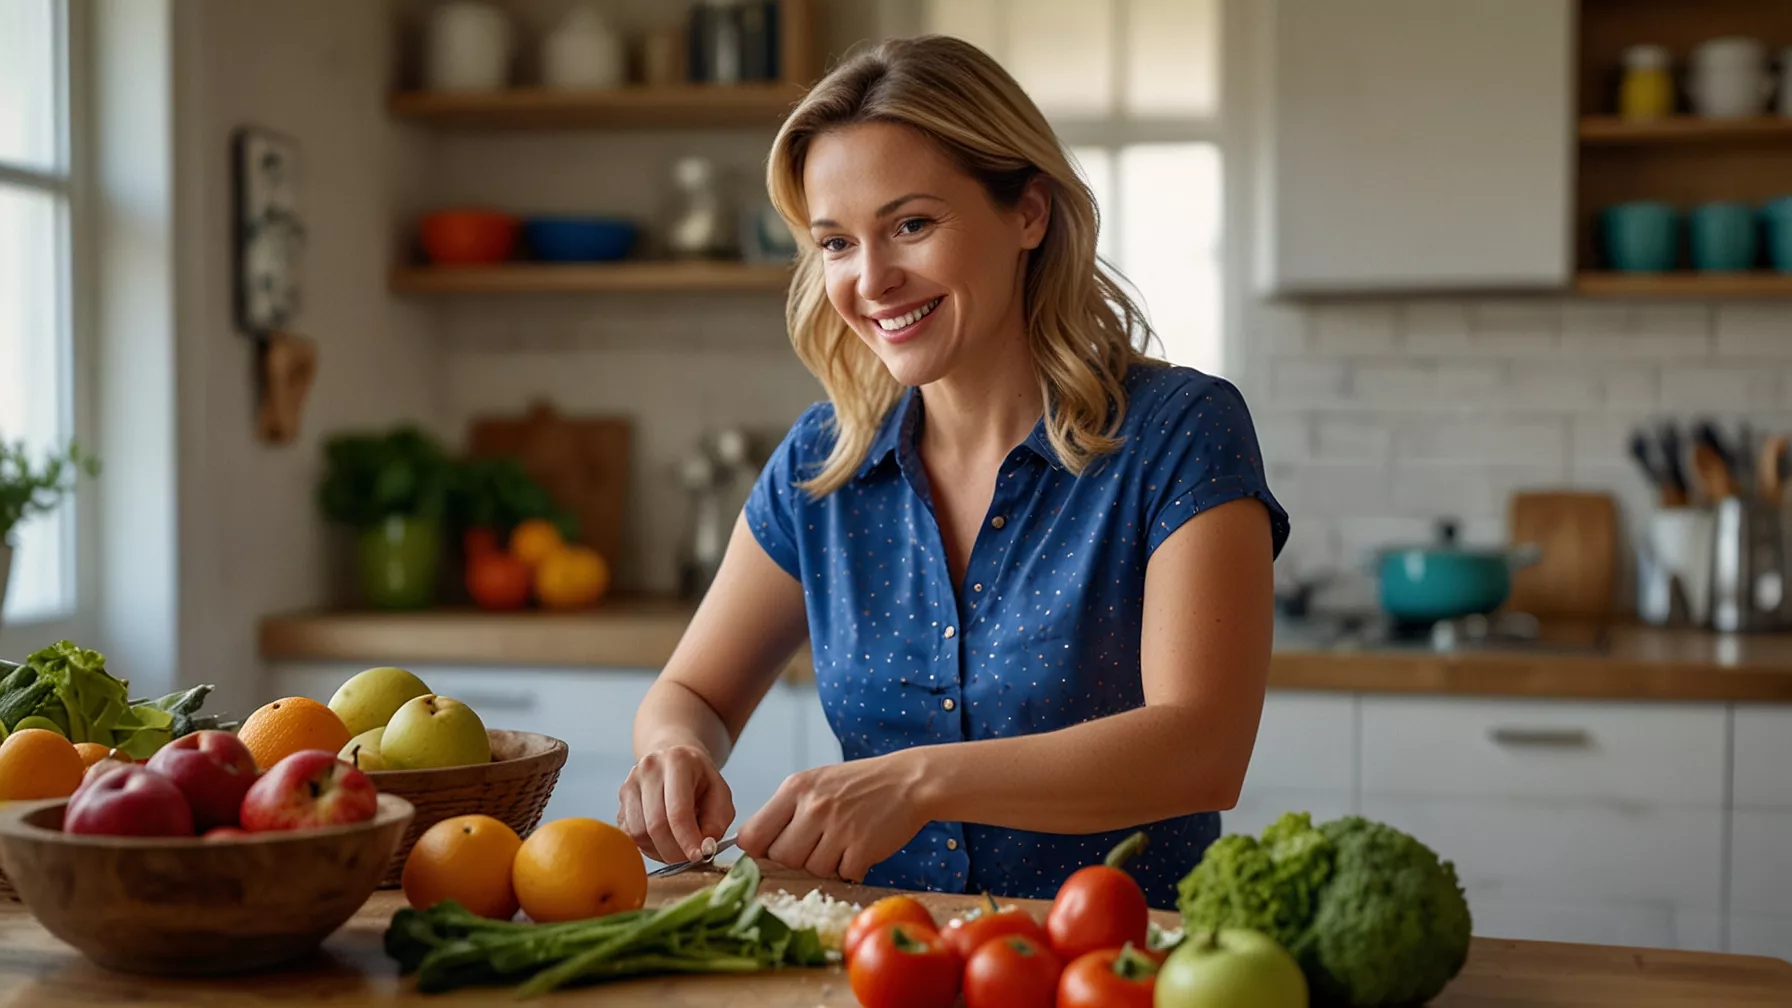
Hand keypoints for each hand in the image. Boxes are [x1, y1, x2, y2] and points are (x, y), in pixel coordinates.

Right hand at [617, 744, 734, 863]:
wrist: (675, 761)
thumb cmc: (700, 781)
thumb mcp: (721, 796)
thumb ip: (716, 822)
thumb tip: (703, 849)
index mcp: (677, 762)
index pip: (678, 811)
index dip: (688, 840)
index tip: (698, 856)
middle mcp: (649, 769)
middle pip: (655, 825)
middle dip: (674, 851)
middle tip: (689, 857)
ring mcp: (630, 784)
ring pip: (638, 833)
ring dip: (660, 850)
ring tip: (678, 845)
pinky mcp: (620, 801)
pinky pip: (629, 836)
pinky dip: (647, 847)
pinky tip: (662, 840)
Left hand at [738, 751, 932, 882]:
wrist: (909, 781)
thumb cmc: (860, 785)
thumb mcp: (817, 784)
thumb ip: (786, 811)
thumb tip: (754, 847)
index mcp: (795, 788)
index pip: (753, 834)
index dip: (758, 851)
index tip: (770, 853)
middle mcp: (813, 806)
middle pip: (780, 858)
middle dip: (796, 860)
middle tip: (818, 846)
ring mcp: (838, 827)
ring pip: (811, 870)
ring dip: (826, 865)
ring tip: (843, 843)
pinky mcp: (861, 848)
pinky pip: (842, 875)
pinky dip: (851, 870)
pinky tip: (860, 849)